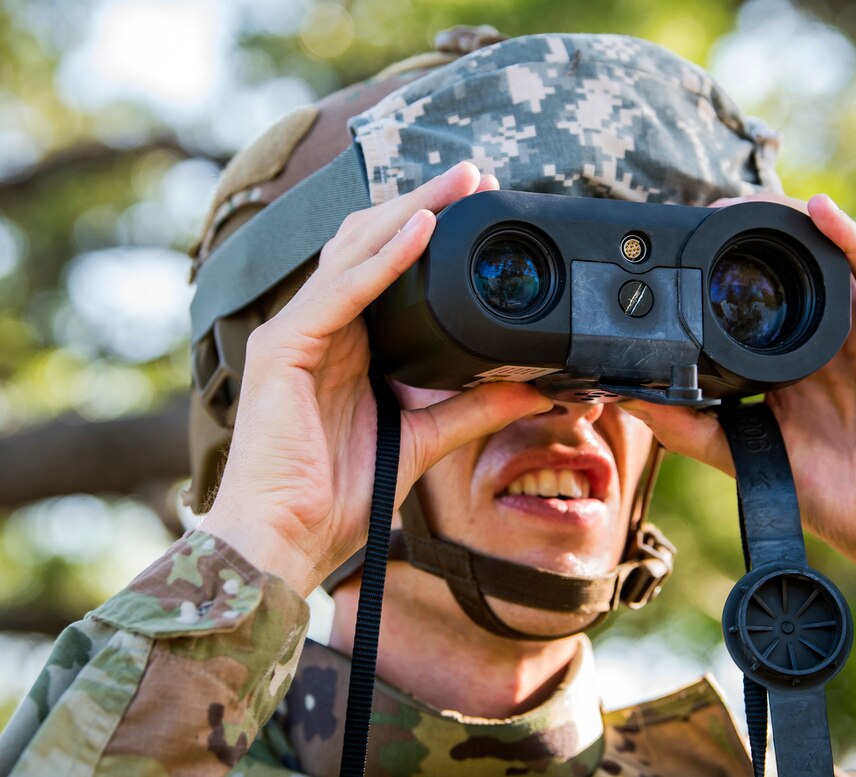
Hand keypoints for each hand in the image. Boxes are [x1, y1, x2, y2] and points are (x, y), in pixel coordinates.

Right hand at [201, 163, 551, 595]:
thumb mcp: (420, 440)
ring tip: (457, 184)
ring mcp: (296, 332)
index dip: (427, 231)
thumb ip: (471, 411)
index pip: (385, 268)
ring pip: (354, 252)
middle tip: (475, 175)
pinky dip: (384, 259)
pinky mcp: (284, 349)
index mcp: (347, 345)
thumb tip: (532, 391)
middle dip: (422, 205)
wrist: (287, 542)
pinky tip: (422, 229)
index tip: (479, 207)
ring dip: (409, 213)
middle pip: (370, 244)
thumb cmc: (336, 496)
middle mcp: (319, 328)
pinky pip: (341, 292)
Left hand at [621, 194, 855, 589]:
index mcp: (793, 356)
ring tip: (749, 201)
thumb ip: (687, 426)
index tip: (682, 244)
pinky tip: (818, 212)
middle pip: (794, 262)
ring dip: (793, 219)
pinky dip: (849, 237)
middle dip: (753, 230)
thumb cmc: (830, 492)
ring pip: (832, 252)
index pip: (760, 294)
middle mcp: (831, 333)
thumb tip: (630, 398)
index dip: (726, 264)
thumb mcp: (740, 451)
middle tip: (707, 213)